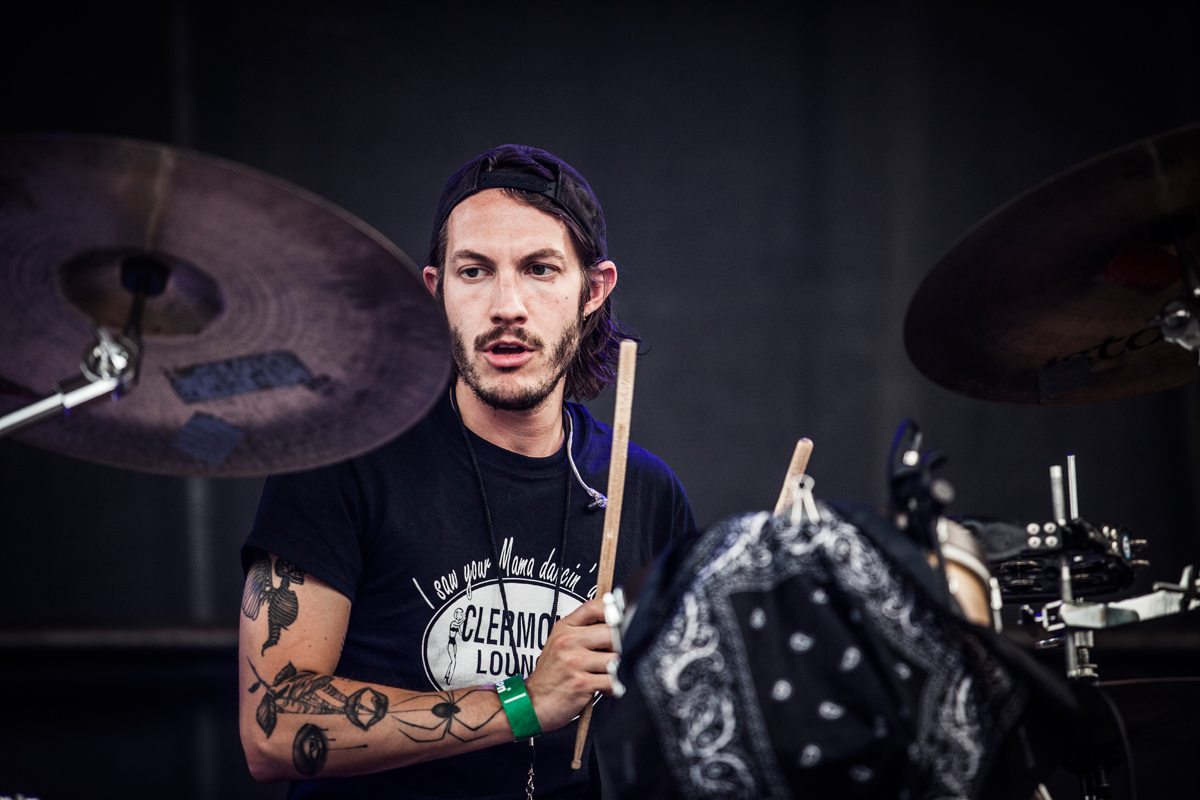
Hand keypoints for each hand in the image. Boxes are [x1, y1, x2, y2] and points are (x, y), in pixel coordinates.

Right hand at [522, 598, 614, 731]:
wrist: (532, 702)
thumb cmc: (550, 675)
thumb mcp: (560, 643)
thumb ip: (583, 630)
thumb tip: (615, 624)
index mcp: (565, 628)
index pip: (594, 607)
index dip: (613, 611)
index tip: (621, 621)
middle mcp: (568, 641)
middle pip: (611, 632)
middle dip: (620, 646)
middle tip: (614, 655)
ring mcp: (574, 662)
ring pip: (615, 657)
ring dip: (617, 668)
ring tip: (607, 674)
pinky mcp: (581, 683)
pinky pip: (611, 680)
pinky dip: (613, 686)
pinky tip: (604, 687)